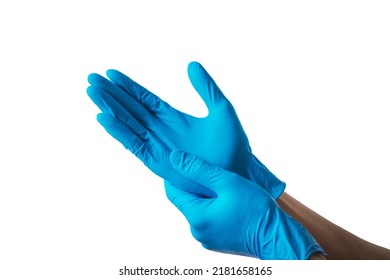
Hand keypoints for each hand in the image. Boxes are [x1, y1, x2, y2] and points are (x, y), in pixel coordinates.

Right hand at [87, 62, 284, 197]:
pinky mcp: (156, 161)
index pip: (145, 97)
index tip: (111, 73)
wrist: (236, 171)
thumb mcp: (221, 109)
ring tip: (93, 93)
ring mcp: (157, 145)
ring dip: (110, 109)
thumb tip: (191, 64)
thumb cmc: (233, 145)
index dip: (128, 85)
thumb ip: (206, 87)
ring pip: (128, 124)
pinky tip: (105, 119)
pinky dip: (119, 132)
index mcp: (173, 116)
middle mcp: (161, 129)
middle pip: (130, 108)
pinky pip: (133, 145)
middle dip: (111, 94)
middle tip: (92, 79)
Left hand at [165, 150, 323, 259]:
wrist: (277, 237)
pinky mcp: (218, 242)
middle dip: (193, 186)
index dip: (175, 176)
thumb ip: (199, 169)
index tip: (182, 163)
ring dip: (205, 197)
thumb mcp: (227, 182)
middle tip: (204, 170)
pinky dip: (213, 208)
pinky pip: (209, 220)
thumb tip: (175, 158)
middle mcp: (197, 231)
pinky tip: (226, 199)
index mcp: (196, 217)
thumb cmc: (255, 209)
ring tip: (218, 184)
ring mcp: (208, 239)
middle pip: (186, 202)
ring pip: (199, 211)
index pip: (173, 193)